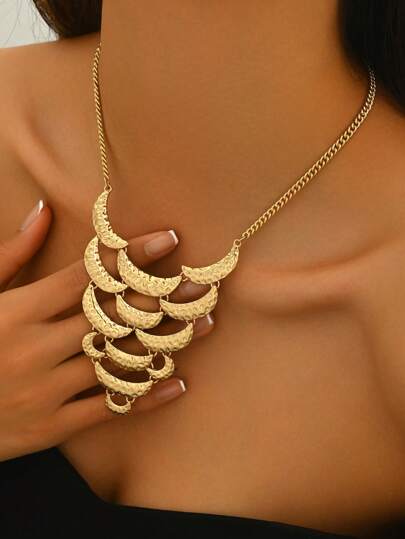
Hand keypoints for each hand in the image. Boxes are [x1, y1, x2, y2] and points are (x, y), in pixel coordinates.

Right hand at [0, 201, 213, 460]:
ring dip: (166, 343)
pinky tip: (178, 382)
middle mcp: (37, 349)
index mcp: (18, 312)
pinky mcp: (52, 427)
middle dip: (162, 298)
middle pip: (115, 318)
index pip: (88, 277)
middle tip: (200, 284)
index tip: (168, 240)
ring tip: (204, 324)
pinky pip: (109, 409)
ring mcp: (47, 391)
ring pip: (120, 363)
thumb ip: (12, 254)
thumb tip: (44, 209)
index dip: (131, 257)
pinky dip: (146, 397)